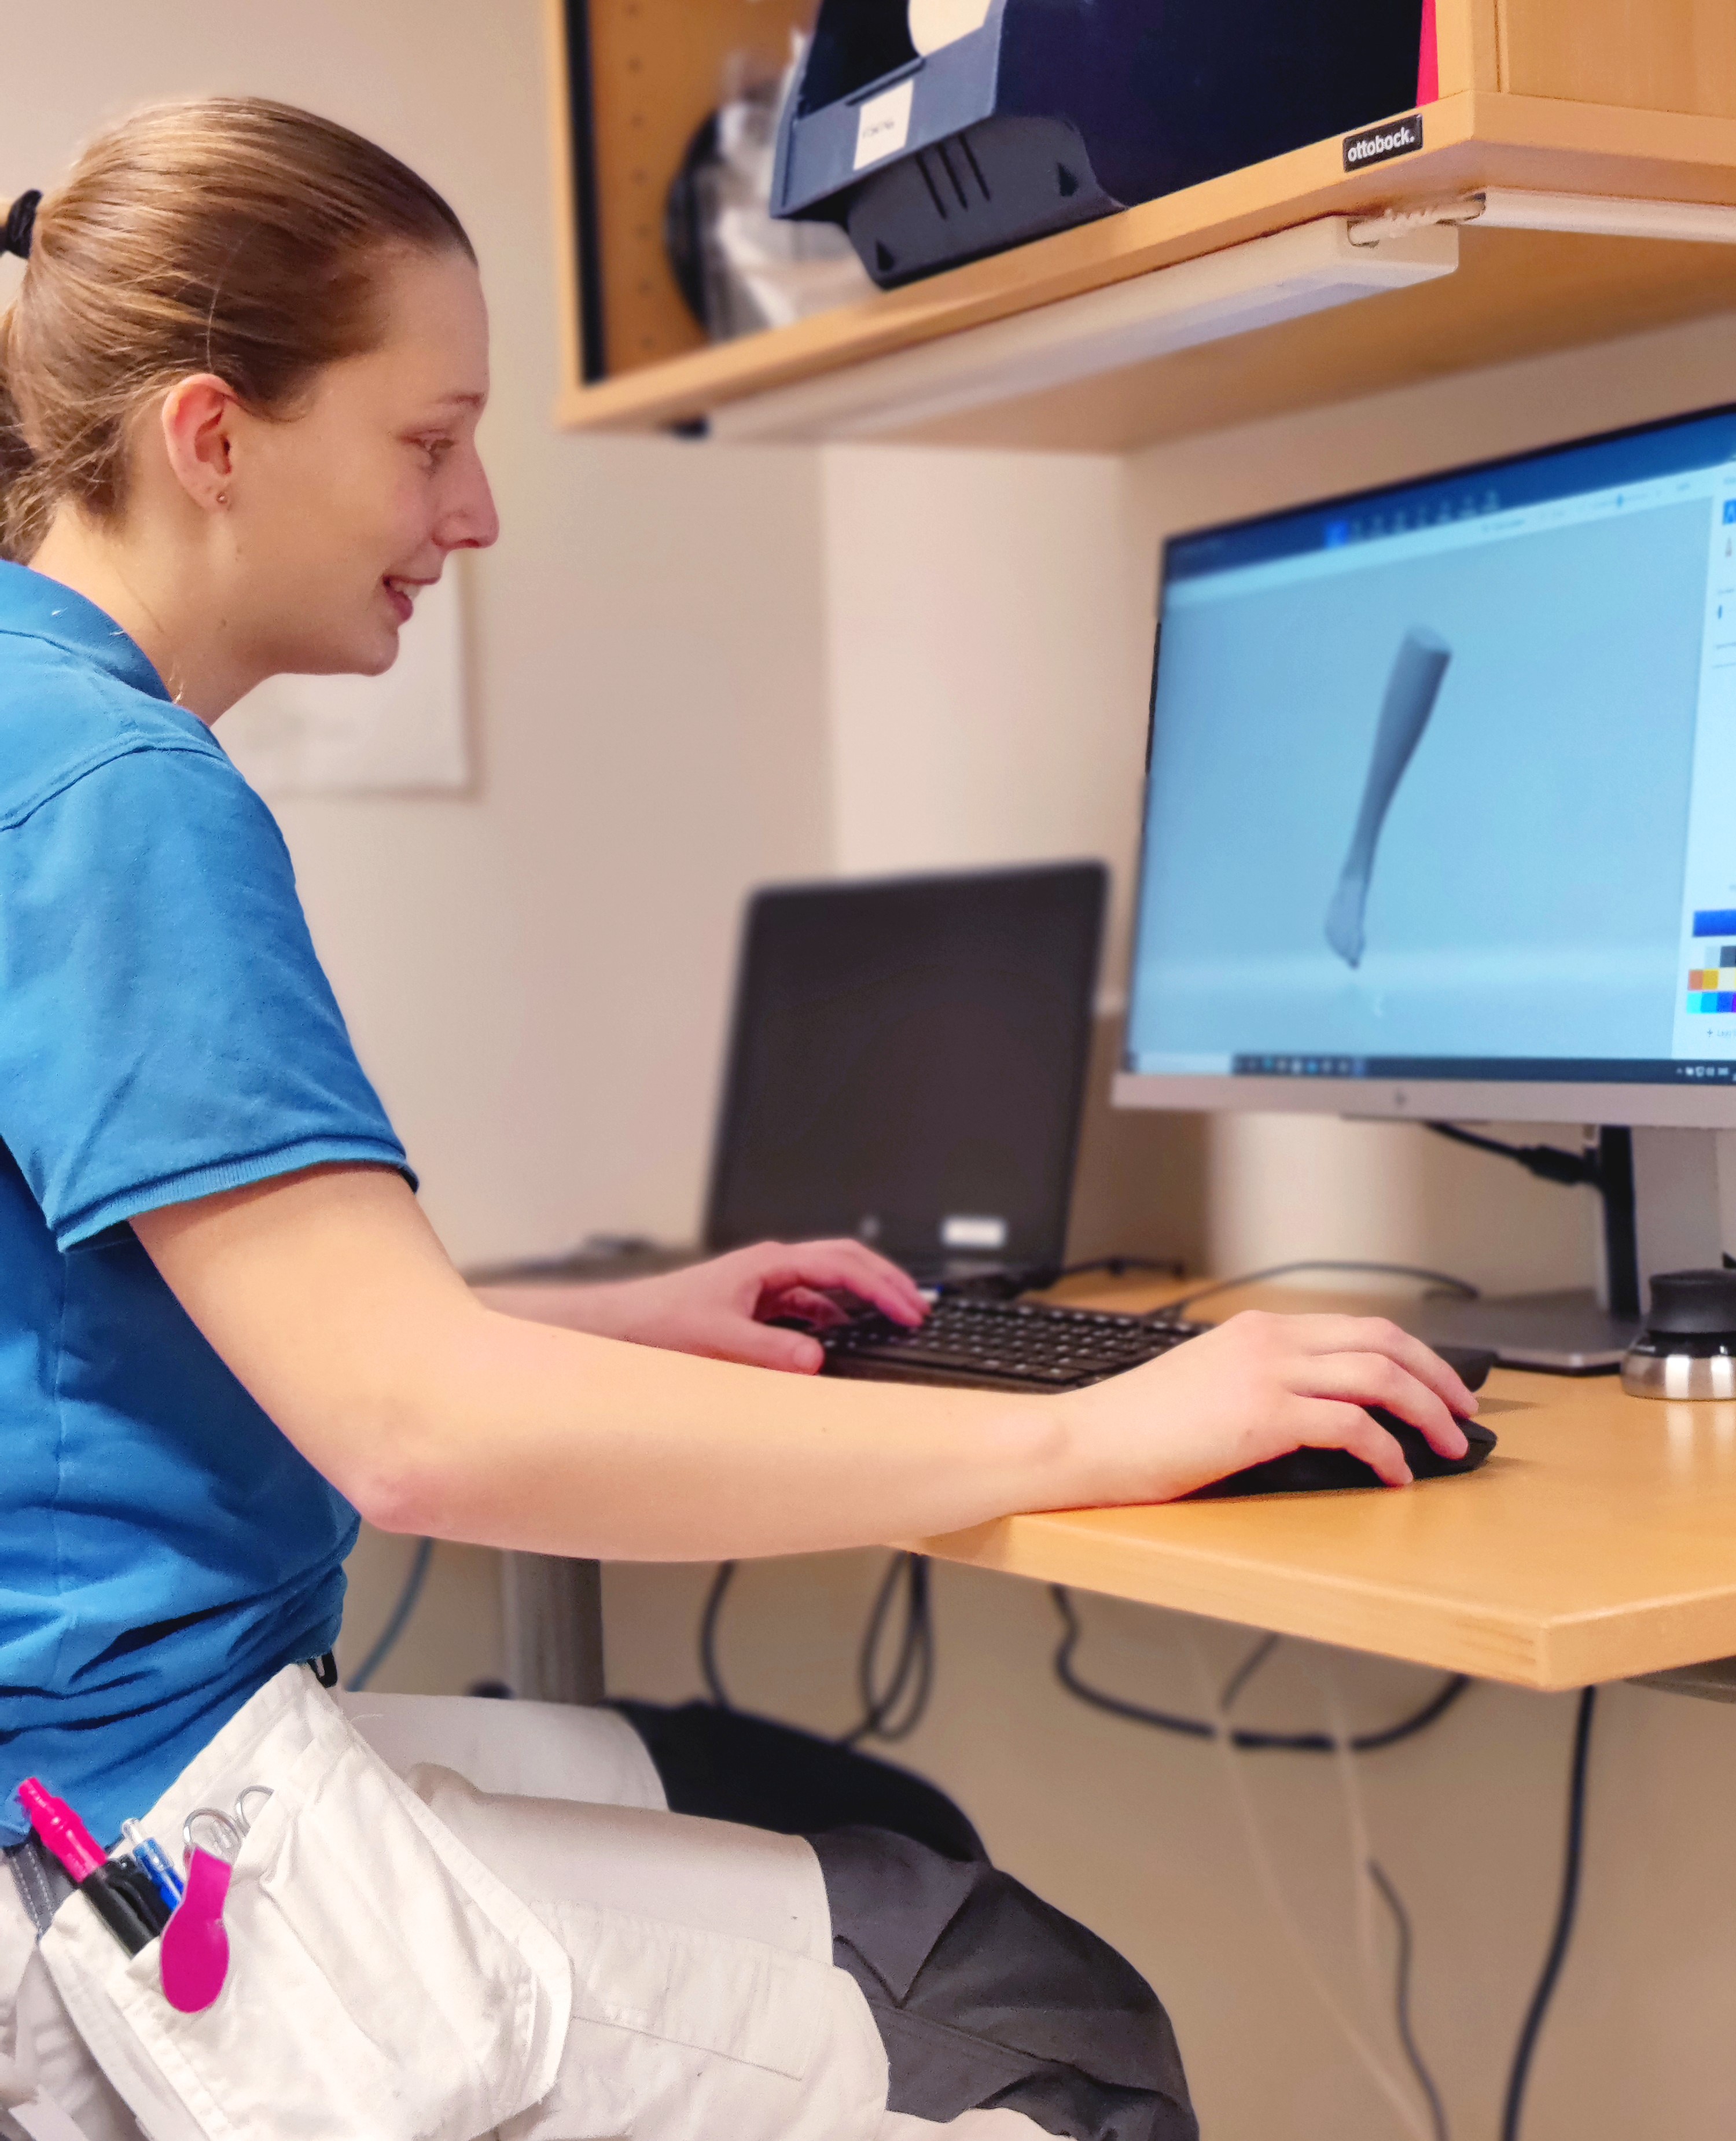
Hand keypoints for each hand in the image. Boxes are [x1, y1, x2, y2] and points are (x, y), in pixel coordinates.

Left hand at [482, 1239, 926, 1372]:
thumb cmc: (658, 1322)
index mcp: (768, 1263)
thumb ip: (768, 1351)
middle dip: (885, 1284)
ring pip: (828, 1286)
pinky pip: (808, 1308)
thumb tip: (814, 1360)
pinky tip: (842, 1341)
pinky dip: (833, 1320)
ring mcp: (765, 1287)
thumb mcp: (717, 1338)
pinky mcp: (756, 1309)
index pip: (842, 1264)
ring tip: (891, 1321)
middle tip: (916, 1309)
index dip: (882, 1286)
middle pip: (844, 1264)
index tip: (908, 1309)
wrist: (620, 1328)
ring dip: (861, 1301)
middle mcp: (770, 1269)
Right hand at [1055, 1311, 1476, 1505]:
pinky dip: (1387, 1450)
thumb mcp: (1208, 1386)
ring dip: (1426, 1412)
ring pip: (1379, 1376)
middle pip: (1384, 1341)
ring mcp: (1266, 1373)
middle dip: (1438, 1377)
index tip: (1440, 1385)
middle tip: (1463, 1412)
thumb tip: (1322, 1417)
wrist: (1086, 1440)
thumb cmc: (1137, 1428)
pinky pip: (1351, 1425)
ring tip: (1446, 1446)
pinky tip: (1395, 1474)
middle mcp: (1268, 1340)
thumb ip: (1262, 1385)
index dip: (1413, 1355)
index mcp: (1257, 1330)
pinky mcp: (1262, 1416)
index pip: (1359, 1327)